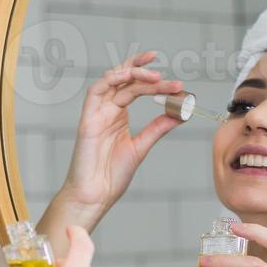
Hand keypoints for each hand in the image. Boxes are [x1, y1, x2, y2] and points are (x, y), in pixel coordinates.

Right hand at [56, 50, 185, 219]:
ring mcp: (97, 113)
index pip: (135, 87)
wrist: (96, 194)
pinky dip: (111, 79)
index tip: (176, 82)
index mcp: (118, 115)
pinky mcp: (88, 119)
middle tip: (169, 77)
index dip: (153, 79)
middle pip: (125, 80)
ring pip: (113, 81)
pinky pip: (96, 91)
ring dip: (133, 73)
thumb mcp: (141, 147)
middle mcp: (107, 110)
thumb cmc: (112, 175)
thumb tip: (179, 114)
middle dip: (145, 71)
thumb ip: (157, 128)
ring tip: (155, 76)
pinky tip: (129, 76)